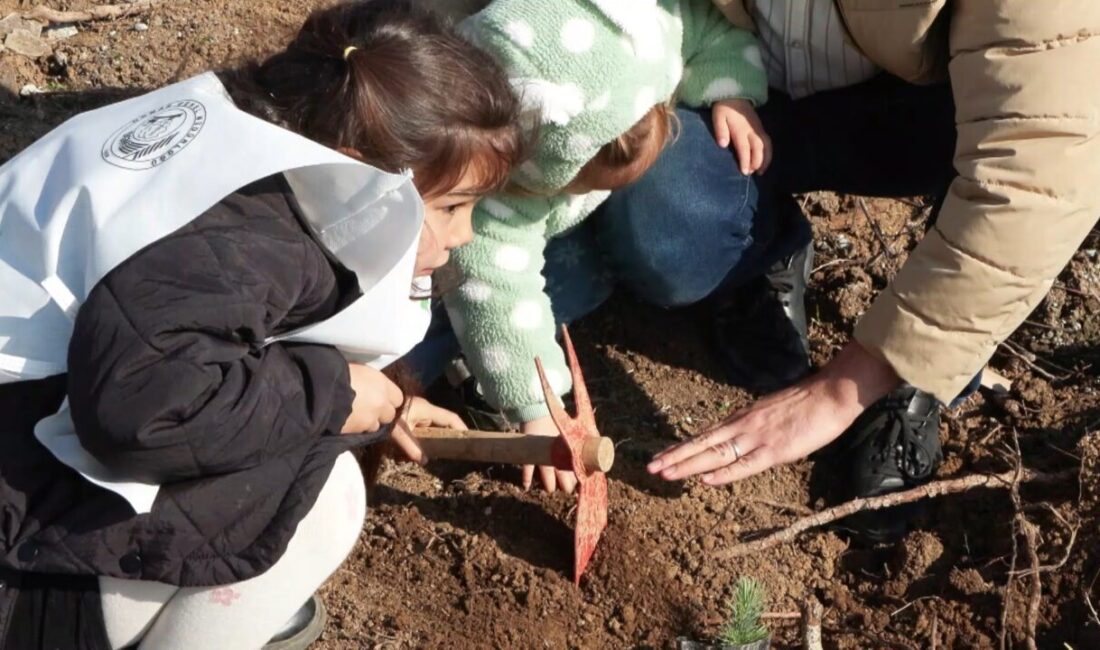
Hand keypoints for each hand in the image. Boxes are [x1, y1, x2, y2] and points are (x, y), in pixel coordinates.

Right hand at [341, 363, 403, 433]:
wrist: (322, 390)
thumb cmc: (337, 372)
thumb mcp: (358, 369)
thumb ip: (369, 380)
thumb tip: (368, 384)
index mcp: (382, 383)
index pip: (398, 398)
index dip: (389, 399)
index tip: (380, 398)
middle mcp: (381, 402)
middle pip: (389, 415)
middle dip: (381, 413)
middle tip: (368, 409)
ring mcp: (370, 419)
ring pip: (375, 426)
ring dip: (369, 422)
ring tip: (355, 416)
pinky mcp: (358, 431)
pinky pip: (361, 432)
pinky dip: (357, 428)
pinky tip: (347, 421)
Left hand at [392, 397, 467, 463]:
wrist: (372, 402)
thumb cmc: (388, 416)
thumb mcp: (398, 432)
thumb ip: (411, 447)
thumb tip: (424, 461)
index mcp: (427, 410)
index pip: (451, 418)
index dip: (461, 428)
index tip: (468, 439)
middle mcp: (425, 410)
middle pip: (443, 424)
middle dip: (446, 437)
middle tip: (451, 451)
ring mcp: (417, 412)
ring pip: (431, 427)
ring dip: (433, 439)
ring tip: (432, 453)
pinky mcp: (410, 416)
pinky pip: (421, 428)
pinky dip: (422, 438)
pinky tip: (416, 449)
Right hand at [522, 416, 577, 493]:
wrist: (537, 411)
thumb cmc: (555, 418)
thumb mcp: (570, 428)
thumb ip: (580, 436)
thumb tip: (594, 440)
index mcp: (566, 450)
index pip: (573, 468)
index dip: (577, 477)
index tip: (580, 483)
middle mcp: (555, 456)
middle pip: (562, 476)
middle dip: (566, 485)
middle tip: (568, 489)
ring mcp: (542, 456)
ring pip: (547, 476)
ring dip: (549, 485)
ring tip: (551, 489)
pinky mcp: (530, 454)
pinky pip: (527, 469)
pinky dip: (526, 478)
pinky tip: (526, 486)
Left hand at [647, 343, 899, 484]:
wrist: (830, 393)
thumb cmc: (806, 403)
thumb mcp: (770, 412)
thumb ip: (752, 424)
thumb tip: (739, 438)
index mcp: (742, 418)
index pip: (705, 435)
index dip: (682, 447)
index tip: (662, 457)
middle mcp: (743, 426)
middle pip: (702, 444)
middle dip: (674, 457)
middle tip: (651, 468)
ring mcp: (757, 438)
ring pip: (714, 454)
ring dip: (687, 464)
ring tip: (665, 473)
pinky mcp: (774, 450)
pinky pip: (744, 464)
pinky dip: (723, 472)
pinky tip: (705, 478)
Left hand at [712, 98, 771, 175]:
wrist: (735, 95)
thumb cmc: (724, 108)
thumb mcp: (718, 117)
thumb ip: (720, 130)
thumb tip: (723, 145)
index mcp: (740, 129)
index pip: (744, 147)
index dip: (745, 160)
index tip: (745, 172)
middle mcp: (752, 130)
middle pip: (758, 148)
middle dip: (757, 162)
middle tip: (752, 173)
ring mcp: (758, 129)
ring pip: (766, 146)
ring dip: (765, 159)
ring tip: (761, 171)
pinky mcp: (761, 128)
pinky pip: (768, 142)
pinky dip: (768, 153)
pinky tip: (765, 161)